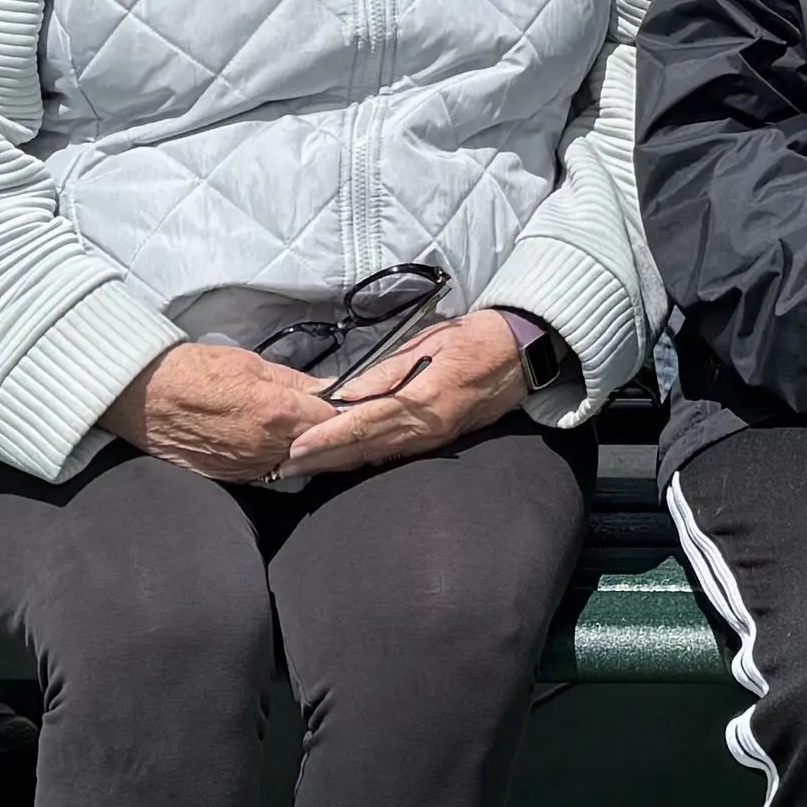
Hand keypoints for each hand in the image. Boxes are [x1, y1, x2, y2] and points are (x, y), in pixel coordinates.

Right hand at [108, 339, 336, 483]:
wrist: (144, 396)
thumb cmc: (193, 372)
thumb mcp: (250, 363)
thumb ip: (294, 381)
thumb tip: (326, 389)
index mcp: (276, 412)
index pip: (332, 420)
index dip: (344, 412)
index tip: (349, 405)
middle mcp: (266, 446)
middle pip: (319, 447)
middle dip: (331, 436)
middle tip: (337, 423)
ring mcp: (249, 467)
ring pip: (296, 463)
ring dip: (306, 450)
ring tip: (306, 431)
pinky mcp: (232, 478)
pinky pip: (268, 472)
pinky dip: (277, 460)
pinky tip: (276, 444)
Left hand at [275, 314, 528, 477]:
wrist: (523, 353)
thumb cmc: (475, 338)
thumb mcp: (429, 343)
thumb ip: (388, 371)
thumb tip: (347, 394)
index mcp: (423, 401)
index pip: (364, 424)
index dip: (328, 438)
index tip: (297, 448)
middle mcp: (427, 429)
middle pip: (365, 449)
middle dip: (323, 460)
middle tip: (284, 468)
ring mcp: (434, 438)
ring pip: (377, 456)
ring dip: (338, 464)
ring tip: (304, 468)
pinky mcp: (439, 439)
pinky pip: (394, 454)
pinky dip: (364, 459)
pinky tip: (343, 462)